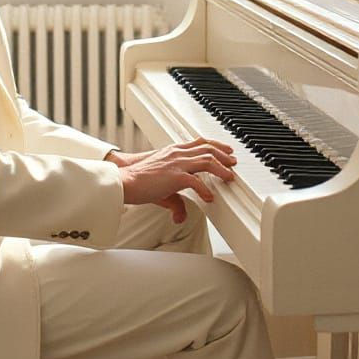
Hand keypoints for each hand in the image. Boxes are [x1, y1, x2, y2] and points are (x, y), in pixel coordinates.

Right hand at [108, 140, 236, 221]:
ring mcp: (177, 163)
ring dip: (221, 168)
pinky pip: (196, 181)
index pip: (199, 142)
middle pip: (207, 148)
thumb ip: (175, 202)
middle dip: (223, 154)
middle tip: (233, 162)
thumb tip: (181, 216)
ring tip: (229, 177)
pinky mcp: (175, 176)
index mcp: (173, 151)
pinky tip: (209, 197)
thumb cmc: (139, 182)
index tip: (225, 150)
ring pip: (207, 160)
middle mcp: (177, 153)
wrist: (125, 180)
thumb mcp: (162, 189)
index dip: (215, 145)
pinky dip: (205, 189)